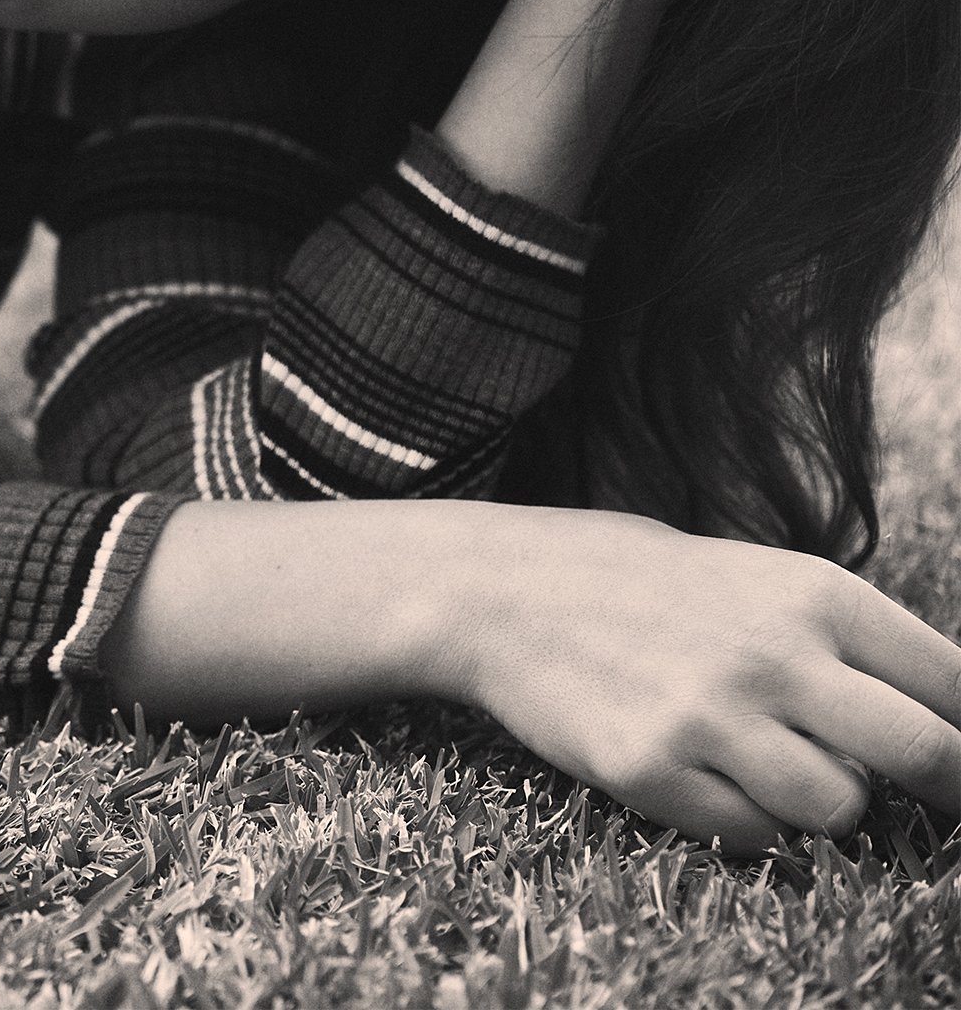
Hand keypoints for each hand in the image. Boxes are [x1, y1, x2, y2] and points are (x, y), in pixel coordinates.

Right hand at [452, 506, 960, 856]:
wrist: (499, 588)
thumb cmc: (639, 584)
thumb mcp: (755, 578)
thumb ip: (842, 642)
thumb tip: (942, 722)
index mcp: (813, 593)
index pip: (955, 686)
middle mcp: (773, 653)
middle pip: (927, 755)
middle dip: (941, 786)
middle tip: (921, 792)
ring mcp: (710, 715)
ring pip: (839, 809)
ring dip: (818, 800)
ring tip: (764, 759)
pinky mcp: (650, 768)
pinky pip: (754, 835)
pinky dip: (746, 818)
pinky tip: (701, 769)